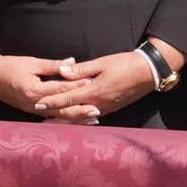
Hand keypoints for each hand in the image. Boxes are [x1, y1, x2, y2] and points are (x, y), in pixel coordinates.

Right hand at [0, 53, 84, 116]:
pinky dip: (65, 119)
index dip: (76, 86)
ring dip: (75, 118)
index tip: (91, 83)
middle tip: (97, 110)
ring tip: (92, 119)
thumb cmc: (9, 66)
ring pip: (58, 117)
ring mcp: (32, 110)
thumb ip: (53, 65)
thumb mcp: (31, 63)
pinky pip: (51, 117)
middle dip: (80, 110)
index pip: (60, 89)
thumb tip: (72, 62)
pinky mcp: (31, 111)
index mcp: (34, 90)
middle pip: (61, 109)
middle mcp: (34, 104)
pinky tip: (75, 120)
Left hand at [30, 50, 156, 122]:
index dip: (51, 102)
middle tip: (39, 119)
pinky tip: (74, 120)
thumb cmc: (125, 64)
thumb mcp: (101, 63)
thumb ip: (80, 70)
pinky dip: (80, 119)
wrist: (149, 72)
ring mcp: (107, 107)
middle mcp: (99, 103)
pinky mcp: (112, 107)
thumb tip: (61, 71)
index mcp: (94, 92)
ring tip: (52, 123)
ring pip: (82, 117)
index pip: (67, 99)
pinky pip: (91, 116)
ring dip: (67, 120)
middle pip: (72, 112)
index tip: (37, 104)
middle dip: (56, 115)